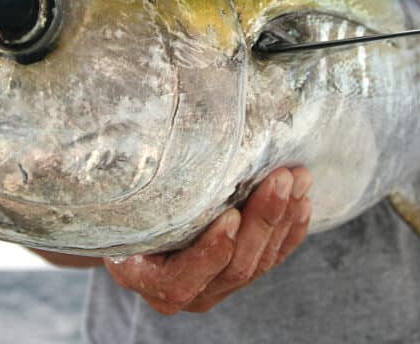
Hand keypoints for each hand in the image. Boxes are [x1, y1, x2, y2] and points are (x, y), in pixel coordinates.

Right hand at [103, 166, 311, 314]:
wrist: (126, 218)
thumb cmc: (117, 201)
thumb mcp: (116, 194)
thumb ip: (136, 182)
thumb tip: (140, 128)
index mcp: (143, 276)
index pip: (181, 280)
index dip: (210, 252)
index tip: (230, 216)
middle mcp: (182, 290)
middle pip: (232, 268)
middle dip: (262, 221)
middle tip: (280, 180)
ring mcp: (213, 285)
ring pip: (257, 263)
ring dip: (282, 220)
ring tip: (298, 180)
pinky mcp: (236, 274)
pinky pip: (271, 259)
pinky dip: (291, 232)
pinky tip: (303, 203)